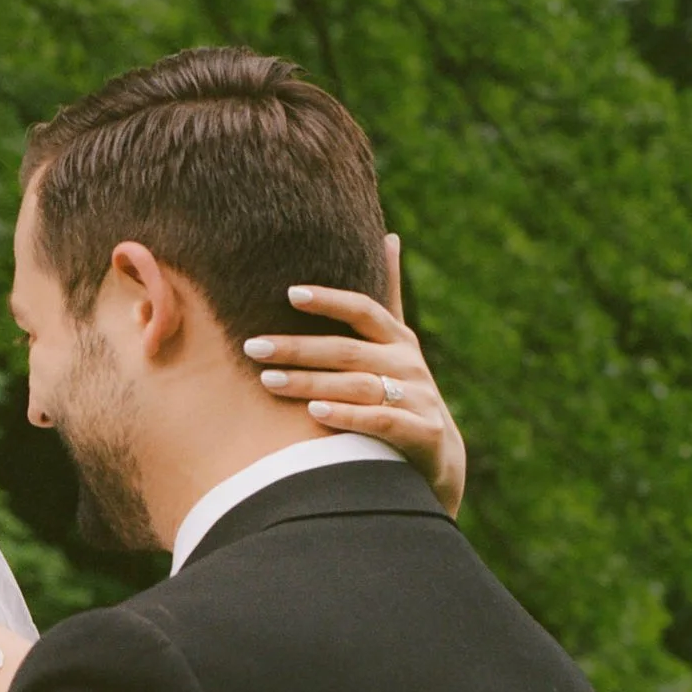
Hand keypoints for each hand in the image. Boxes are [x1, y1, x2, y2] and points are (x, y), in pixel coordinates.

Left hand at [244, 233, 466, 516]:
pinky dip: (347, 416)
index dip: (329, 301)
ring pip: (356, 386)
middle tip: (253, 346)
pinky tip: (314, 413)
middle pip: (347, 350)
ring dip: (310, 382)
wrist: (437, 456)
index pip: (363, 310)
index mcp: (397, 340)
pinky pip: (380, 421)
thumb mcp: (396, 345)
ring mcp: (418, 398)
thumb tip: (389, 236)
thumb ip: (388, 297)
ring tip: (268, 380)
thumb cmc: (401, 393)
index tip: (291, 294)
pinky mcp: (422, 432)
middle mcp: (408, 364)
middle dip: (297, 348)